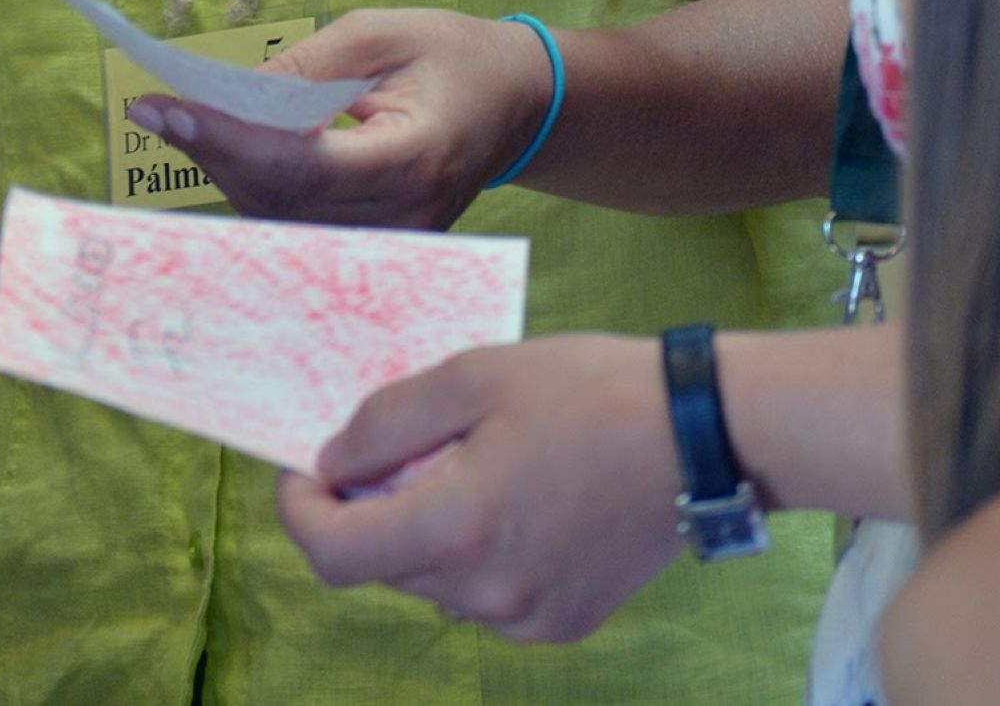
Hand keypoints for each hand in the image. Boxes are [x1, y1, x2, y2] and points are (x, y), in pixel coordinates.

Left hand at [129, 9, 552, 229]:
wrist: (517, 103)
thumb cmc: (452, 54)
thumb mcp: (380, 35)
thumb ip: (305, 67)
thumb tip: (228, 96)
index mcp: (410, 159)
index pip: (297, 164)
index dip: (225, 140)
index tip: (163, 107)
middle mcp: (401, 217)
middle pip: (279, 200)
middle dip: (211, 152)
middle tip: (154, 111)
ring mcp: (393, 243)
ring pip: (282, 222)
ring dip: (227, 172)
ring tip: (182, 122)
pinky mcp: (382, 249)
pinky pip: (302, 227)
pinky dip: (257, 190)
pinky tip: (226, 151)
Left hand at [278, 335, 683, 642]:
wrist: (699, 437)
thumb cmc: (588, 391)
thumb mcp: (475, 375)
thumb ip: (388, 422)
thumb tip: (331, 461)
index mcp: (456, 530)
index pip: (334, 553)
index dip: (300, 512)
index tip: (304, 470)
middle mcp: (484, 595)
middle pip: (384, 565)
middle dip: (372, 507)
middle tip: (401, 442)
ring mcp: (525, 620)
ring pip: (434, 581)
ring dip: (426, 528)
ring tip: (472, 460)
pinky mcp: (561, 624)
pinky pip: (484, 595)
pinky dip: (476, 552)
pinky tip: (516, 496)